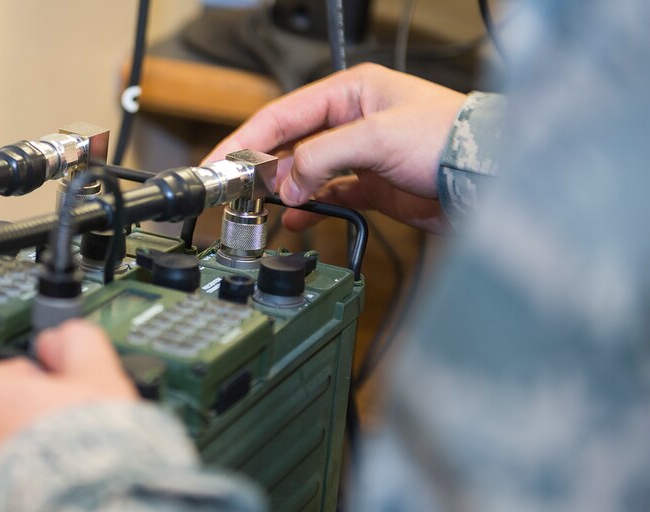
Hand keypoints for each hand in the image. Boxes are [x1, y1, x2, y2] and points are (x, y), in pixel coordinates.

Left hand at [0, 320, 136, 511]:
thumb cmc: (85, 459)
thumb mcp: (97, 376)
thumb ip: (76, 343)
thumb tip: (64, 339)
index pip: (4, 375)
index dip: (41, 386)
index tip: (62, 400)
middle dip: (21, 431)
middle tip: (65, 442)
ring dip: (11, 476)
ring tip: (58, 484)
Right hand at [204, 63, 465, 232]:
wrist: (486, 179)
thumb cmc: (447, 140)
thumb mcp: (376, 138)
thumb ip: (321, 157)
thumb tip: (286, 183)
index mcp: (351, 93)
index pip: (285, 114)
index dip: (249, 138)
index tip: (224, 161)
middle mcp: (352, 120)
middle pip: (292, 143)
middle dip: (264, 166)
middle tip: (236, 189)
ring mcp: (360, 155)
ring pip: (307, 172)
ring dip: (285, 190)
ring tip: (261, 206)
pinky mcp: (371, 185)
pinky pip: (328, 195)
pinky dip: (309, 207)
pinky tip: (295, 219)